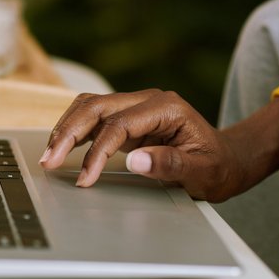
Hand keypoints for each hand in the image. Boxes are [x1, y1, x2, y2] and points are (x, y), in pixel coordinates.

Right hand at [38, 90, 248, 201]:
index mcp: (166, 108)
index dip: (97, 151)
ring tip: (50, 155)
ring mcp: (136, 105)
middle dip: (68, 132)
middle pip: (96, 106)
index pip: (119, 124)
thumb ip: (170, 164)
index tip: (85, 178)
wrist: (228, 159)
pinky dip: (74, 129)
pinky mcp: (127, 116)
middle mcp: (147, 100)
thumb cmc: (218, 167)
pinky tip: (62, 147)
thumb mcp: (203, 172)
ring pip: (89, 105)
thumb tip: (133, 160)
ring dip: (66, 128)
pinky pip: (94, 116)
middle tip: (49, 160)